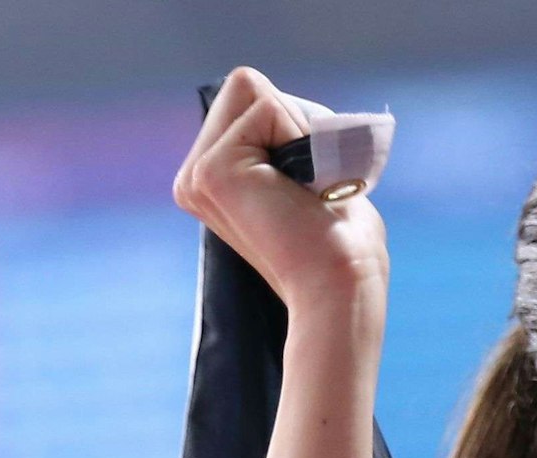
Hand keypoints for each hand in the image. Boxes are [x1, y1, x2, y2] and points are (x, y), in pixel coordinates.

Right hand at [171, 66, 389, 308]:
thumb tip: (310, 130)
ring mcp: (196, 172)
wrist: (341, 289)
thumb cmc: (343, 246)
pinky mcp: (212, 171)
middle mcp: (193, 174)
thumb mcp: (313, 183)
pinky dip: (299, 137)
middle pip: (248, 89)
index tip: (312, 184)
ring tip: (306, 190)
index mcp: (213, 178)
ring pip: (254, 90)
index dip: (298, 129)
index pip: (252, 102)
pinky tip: (300, 188)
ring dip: (301, 132)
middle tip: (313, 186)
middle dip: (297, 123)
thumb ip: (292, 149)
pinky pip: (267, 106)